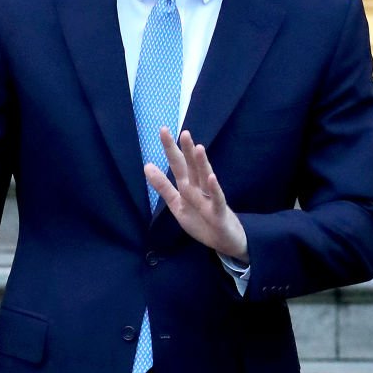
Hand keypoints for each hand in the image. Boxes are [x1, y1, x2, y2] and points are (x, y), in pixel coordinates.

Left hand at [145, 128, 248, 261]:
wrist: (225, 242)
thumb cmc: (202, 220)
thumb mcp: (177, 204)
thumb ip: (163, 186)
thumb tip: (147, 166)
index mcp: (189, 187)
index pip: (179, 164)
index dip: (171, 149)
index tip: (163, 130)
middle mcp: (200, 189)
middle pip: (192, 167)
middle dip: (187, 151)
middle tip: (183, 132)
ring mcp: (211, 200)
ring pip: (205, 179)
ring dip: (202, 164)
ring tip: (197, 147)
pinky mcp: (219, 213)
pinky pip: (217, 200)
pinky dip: (214, 190)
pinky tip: (211, 178)